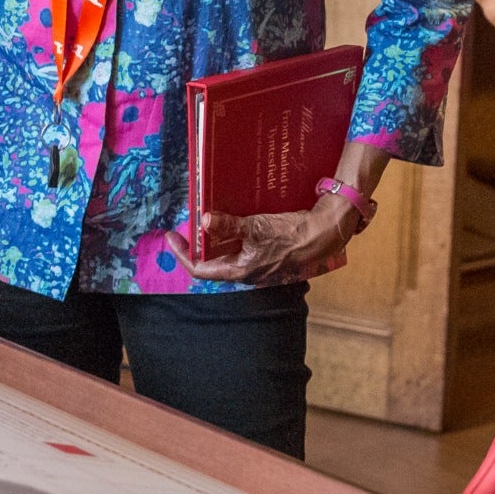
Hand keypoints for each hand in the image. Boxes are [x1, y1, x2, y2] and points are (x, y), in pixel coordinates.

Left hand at [175, 196, 365, 286]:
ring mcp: (257, 265)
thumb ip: (229, 225)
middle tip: (185, 226)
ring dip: (213, 240)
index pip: (200, 270)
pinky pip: (240, 248)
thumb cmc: (291, 234)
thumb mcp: (256, 227)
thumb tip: (204, 221)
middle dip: (196, 246)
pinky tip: (230, 221)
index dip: (183, 254)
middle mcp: (246, 272)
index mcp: (240, 271)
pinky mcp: (266, 255)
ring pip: (226, 255)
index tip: (171, 237)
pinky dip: (230, 236)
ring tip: (204, 221)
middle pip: (211, 263)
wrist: (323, 234)